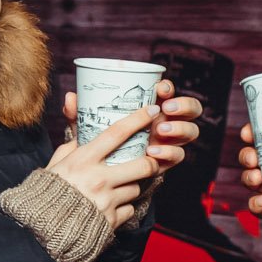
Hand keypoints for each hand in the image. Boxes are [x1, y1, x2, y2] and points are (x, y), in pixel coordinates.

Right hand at [46, 101, 157, 229]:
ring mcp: (107, 201)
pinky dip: (124, 207)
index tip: (152, 109)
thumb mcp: (57, 162)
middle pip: (143, 165)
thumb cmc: (48, 192)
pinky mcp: (111, 220)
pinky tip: (112, 204)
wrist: (41, 228)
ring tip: (120, 185)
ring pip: (137, 188)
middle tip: (150, 159)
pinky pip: (129, 209)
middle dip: (152, 161)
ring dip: (133, 185)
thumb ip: (72, 143)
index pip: (117, 133)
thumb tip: (80, 120)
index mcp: (83, 160)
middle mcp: (98, 179)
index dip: (138, 119)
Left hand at [61, 80, 202, 181]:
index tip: (159, 88)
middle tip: (166, 110)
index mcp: (152, 106)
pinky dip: (169, 153)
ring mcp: (171, 140)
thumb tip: (70, 98)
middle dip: (183, 106)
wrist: (107, 174)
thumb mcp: (90, 129)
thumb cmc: (101, 145)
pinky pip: (178, 155)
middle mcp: (167, 120)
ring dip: (180, 129)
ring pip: (190, 131)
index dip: (168, 87)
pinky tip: (153, 153)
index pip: (167, 91)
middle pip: (190, 108)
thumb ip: (80, 116)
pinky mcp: (169, 160)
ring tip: (161, 132)